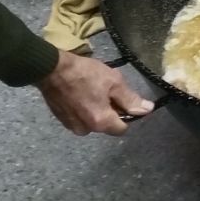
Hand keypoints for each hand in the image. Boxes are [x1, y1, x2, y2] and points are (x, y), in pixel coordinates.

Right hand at [36, 48, 154, 135]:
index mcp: (101, 122)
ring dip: (97, 109)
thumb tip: (147, 110)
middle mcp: (86, 130)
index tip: (124, 99)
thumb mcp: (113, 82)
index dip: (127, 114)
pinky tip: (81, 93)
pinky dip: (84, 108)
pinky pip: (81, 118)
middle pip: (107, 125)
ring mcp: (72, 126)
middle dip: (111, 110)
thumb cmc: (85, 74)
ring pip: (94, 121)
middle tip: (106, 89)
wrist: (51, 70)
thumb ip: (130, 99)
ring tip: (92, 89)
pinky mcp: (62, 120)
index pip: (122, 128)